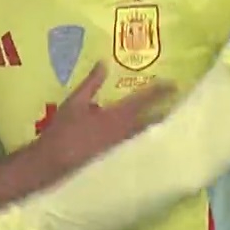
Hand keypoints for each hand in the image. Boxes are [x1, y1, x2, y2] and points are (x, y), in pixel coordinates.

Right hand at [37, 62, 174, 174]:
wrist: (52, 165)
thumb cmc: (63, 132)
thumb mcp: (74, 103)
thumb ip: (91, 83)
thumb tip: (104, 63)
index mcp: (116, 116)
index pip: (144, 100)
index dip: (160, 91)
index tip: (174, 85)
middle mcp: (125, 133)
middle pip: (152, 121)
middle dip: (165, 112)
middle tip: (177, 106)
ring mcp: (123, 148)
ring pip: (146, 135)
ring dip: (157, 127)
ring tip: (167, 121)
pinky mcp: (117, 161)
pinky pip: (137, 148)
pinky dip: (145, 142)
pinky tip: (147, 141)